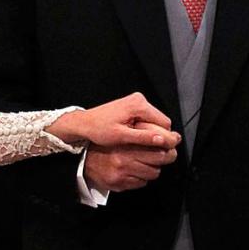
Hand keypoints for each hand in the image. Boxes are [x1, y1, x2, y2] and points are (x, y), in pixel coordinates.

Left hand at [50, 93, 180, 151]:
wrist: (83, 123)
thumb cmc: (98, 129)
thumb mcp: (121, 136)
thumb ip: (143, 137)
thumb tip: (163, 140)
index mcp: (138, 105)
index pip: (165, 123)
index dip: (163, 138)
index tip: (158, 149)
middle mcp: (139, 100)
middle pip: (160, 121)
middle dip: (155, 135)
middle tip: (143, 145)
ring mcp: (135, 102)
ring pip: (154, 121)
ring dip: (149, 132)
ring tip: (135, 140)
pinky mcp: (132, 106)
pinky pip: (146, 119)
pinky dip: (143, 128)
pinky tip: (132, 135)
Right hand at [83, 135, 178, 191]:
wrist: (84, 160)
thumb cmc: (104, 146)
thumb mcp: (121, 135)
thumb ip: (139, 133)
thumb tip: (164, 134)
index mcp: (125, 144)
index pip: (157, 146)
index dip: (169, 145)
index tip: (171, 144)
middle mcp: (124, 159)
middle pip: (159, 160)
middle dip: (167, 156)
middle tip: (168, 154)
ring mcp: (122, 173)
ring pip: (153, 173)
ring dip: (154, 168)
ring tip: (148, 163)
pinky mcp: (119, 184)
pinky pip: (142, 183)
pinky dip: (143, 178)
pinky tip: (137, 172)